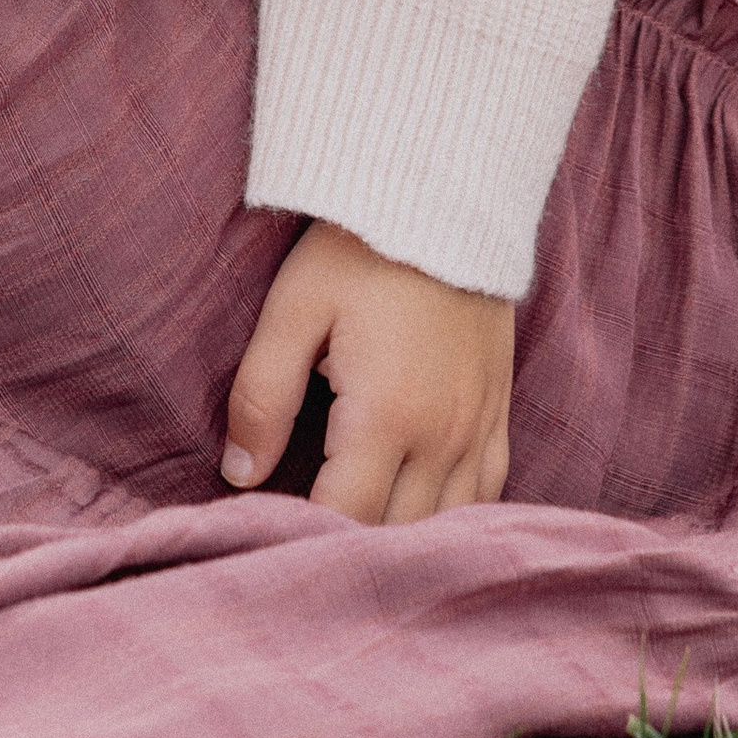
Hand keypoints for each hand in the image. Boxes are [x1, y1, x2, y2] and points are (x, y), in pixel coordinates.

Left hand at [221, 220, 512, 523]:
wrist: (446, 188)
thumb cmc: (361, 247)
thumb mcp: (294, 309)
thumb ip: (262, 396)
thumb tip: (239, 474)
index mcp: (387, 416)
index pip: (343, 518)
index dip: (302, 541)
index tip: (268, 542)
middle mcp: (442, 435)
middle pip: (396, 536)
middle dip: (349, 549)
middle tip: (305, 545)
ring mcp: (477, 427)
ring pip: (444, 526)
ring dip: (400, 539)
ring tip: (356, 535)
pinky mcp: (497, 410)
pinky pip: (486, 494)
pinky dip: (451, 516)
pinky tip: (418, 511)